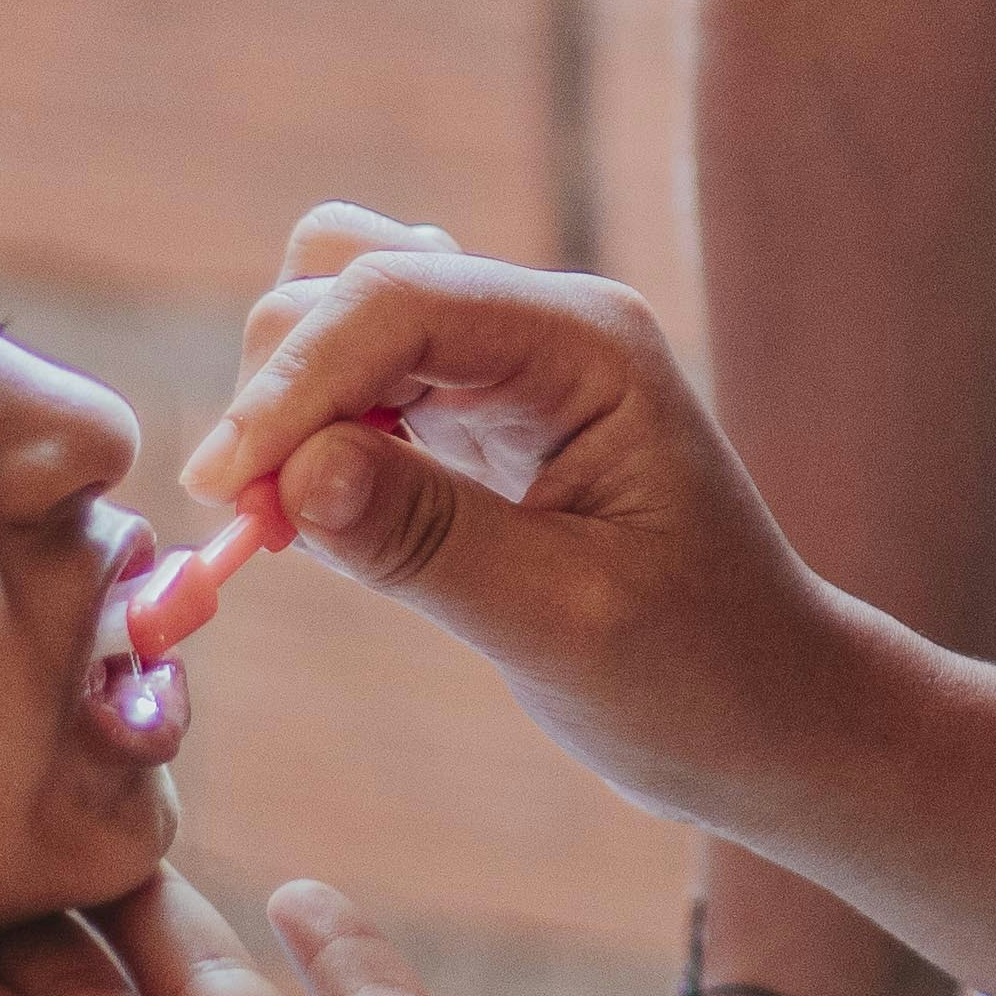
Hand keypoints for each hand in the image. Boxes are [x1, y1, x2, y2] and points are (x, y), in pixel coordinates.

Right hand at [178, 205, 867, 827]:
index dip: (289, 382)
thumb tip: (293, 473)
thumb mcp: (565, 623)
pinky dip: (314, 442)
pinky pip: (361, 388)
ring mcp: (510, 367)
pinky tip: (326, 530)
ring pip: (341, 315)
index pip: (394, 301)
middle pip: (350, 276)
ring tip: (287, 526)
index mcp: (585, 344)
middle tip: (257, 528)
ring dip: (288, 404)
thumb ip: (428, 541)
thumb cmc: (701, 676)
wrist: (774, 719)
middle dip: (281, 387)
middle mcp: (544, 328)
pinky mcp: (480, 422)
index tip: (221, 492)